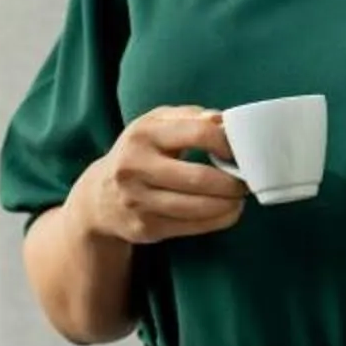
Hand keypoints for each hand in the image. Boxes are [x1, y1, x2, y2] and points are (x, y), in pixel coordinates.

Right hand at [73, 105, 249, 245]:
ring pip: (198, 207)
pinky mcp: (146, 228)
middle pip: (200, 178)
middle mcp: (135, 167)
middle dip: (233, 182)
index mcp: (143, 134)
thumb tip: (223, 122)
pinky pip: (193, 227)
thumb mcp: (154, 125)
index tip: (238, 151)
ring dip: (229, 204)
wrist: (98, 198)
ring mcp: (138, 201)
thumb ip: (190, 117)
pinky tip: (227, 211)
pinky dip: (219, 220)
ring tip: (239, 197)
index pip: (198, 133)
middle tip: (247, 180)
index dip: (227, 143)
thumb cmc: (138, 153)